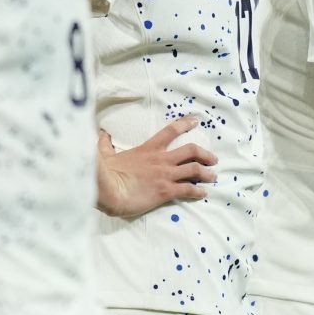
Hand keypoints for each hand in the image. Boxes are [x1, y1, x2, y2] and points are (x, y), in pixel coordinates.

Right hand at [97, 116, 215, 216]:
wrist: (108, 190)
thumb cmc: (106, 172)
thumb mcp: (105, 154)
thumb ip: (105, 145)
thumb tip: (100, 135)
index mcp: (149, 149)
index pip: (171, 131)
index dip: (185, 124)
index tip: (195, 121)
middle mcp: (162, 159)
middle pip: (192, 151)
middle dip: (205, 154)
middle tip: (213, 159)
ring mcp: (166, 175)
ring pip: (195, 170)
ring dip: (206, 173)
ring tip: (213, 176)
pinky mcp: (167, 191)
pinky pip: (188, 190)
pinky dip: (198, 191)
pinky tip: (203, 193)